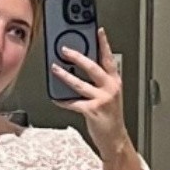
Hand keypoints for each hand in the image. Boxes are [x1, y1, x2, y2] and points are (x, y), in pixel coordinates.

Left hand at [50, 26, 128, 153]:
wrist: (115, 138)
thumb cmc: (110, 117)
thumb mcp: (109, 95)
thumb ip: (99, 83)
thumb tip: (81, 71)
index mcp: (115, 81)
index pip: (109, 58)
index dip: (104, 44)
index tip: (98, 31)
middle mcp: (110, 87)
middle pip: (92, 67)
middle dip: (77, 56)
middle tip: (65, 49)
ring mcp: (102, 99)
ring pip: (80, 84)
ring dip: (65, 76)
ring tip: (55, 69)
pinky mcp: (92, 111)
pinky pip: (73, 103)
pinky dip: (63, 101)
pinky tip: (55, 98)